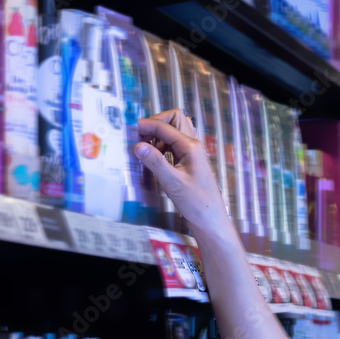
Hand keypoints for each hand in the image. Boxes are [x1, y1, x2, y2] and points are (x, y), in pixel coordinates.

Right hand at [134, 109, 228, 232]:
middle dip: (156, 123)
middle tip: (141, 137)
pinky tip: (155, 158)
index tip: (129, 130)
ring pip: (175, 131)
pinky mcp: (189, 160)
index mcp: (191, 147)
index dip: (146, 125)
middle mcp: (193, 145)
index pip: (165, 126)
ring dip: (159, 135)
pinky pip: (175, 144)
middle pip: (174, 120)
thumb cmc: (195, 202)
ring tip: (146, 149)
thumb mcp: (172, 183)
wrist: (210, 218)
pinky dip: (163, 145)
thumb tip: (137, 145)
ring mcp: (192, 152)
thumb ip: (155, 162)